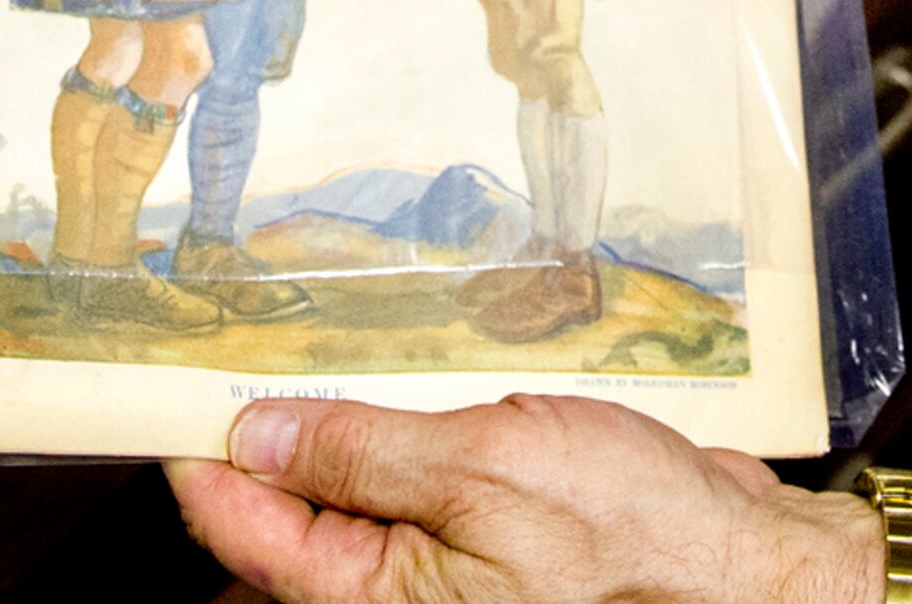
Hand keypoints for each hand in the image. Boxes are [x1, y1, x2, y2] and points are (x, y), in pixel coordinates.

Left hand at [169, 394, 871, 603]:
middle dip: (271, 428)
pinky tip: (426, 373)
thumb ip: (360, 453)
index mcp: (374, 599)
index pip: (242, 526)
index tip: (164, 381)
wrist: (747, 570)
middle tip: (255, 334)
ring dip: (347, 419)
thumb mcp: (484, 471)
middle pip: (289, 514)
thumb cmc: (637, 544)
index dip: (199, 448)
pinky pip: (422, 481)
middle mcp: (399, 592)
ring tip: (344, 341)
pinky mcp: (493, 538)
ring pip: (357, 489)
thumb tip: (255, 435)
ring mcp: (445, 568)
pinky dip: (411, 426)